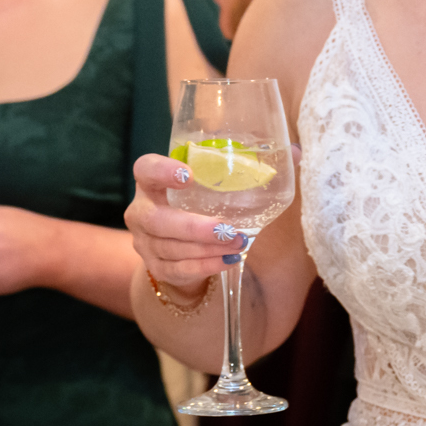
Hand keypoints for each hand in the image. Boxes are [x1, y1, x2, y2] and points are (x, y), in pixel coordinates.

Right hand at [126, 153, 247, 297]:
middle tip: (228, 229)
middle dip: (195, 227)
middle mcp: (140, 212)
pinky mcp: (155, 267)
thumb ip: (232, 172)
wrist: (179, 245)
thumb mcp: (204, 185)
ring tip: (238, 244)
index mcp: (150, 184)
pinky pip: (179, 269)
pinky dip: (206, 266)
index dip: (162, 171)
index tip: (189, 176)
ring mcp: (144, 242)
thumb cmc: (196, 204)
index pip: (145, 169)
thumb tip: (285, 156)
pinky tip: (229, 260)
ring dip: (208, 248)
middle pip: (157, 220)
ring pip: (172, 248)